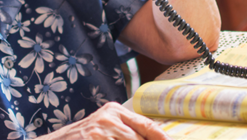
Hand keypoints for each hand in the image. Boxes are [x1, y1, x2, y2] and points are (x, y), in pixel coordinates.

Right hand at [41, 102, 169, 139]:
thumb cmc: (85, 137)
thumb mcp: (106, 127)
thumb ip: (128, 131)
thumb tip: (158, 137)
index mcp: (115, 110)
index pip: (146, 125)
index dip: (161, 137)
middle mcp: (109, 117)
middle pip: (139, 139)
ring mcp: (99, 131)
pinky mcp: (92, 139)